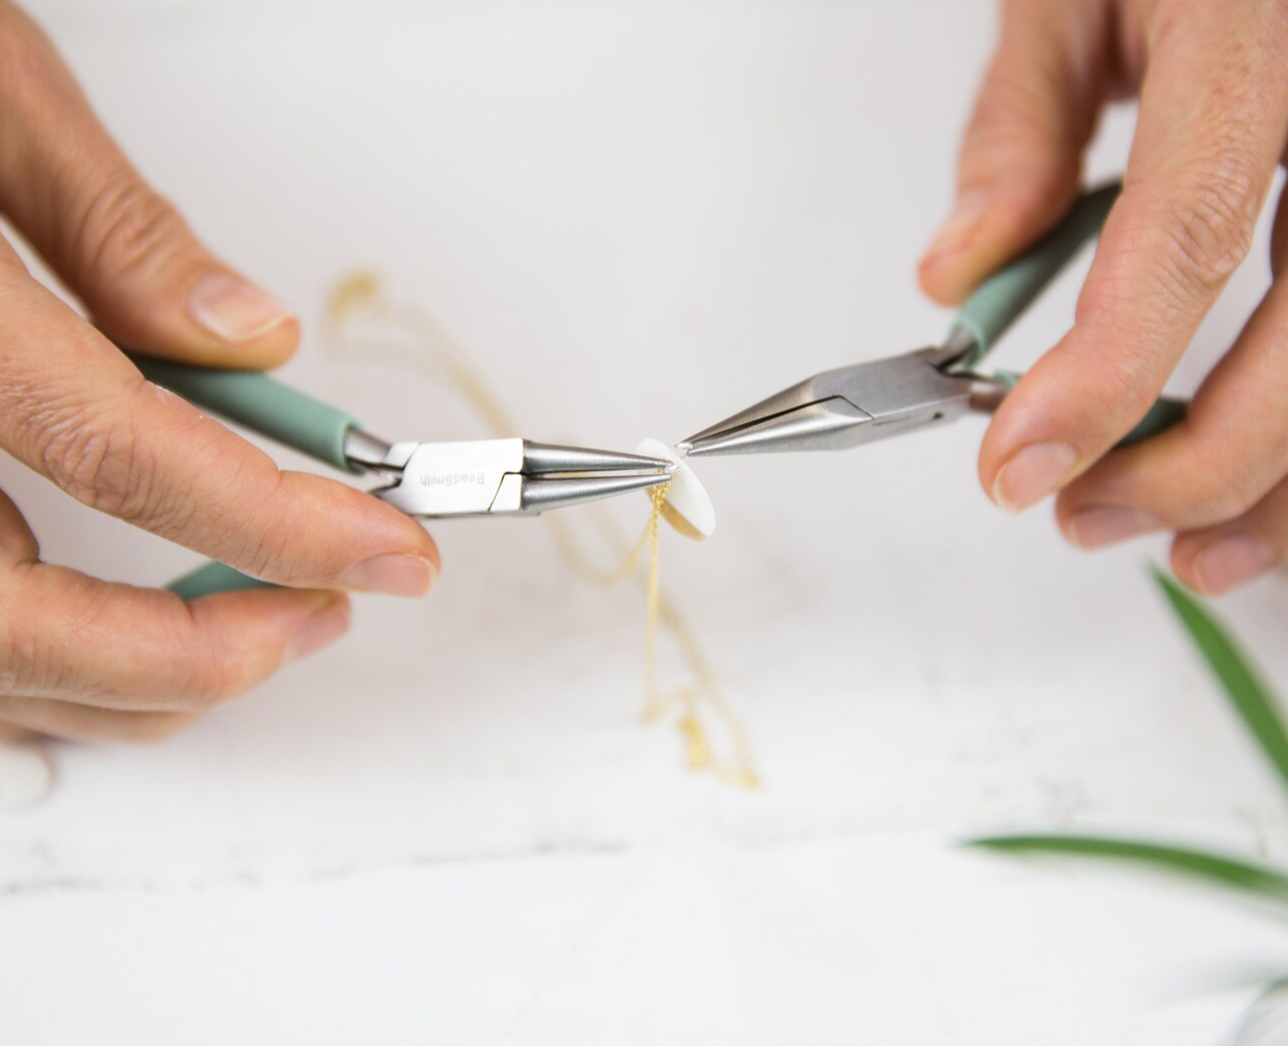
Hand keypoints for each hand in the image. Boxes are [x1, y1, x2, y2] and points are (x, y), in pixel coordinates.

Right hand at [0, 4, 438, 740]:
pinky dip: (44, 662)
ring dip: (123, 680)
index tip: (390, 551)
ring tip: (252, 627)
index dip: (278, 522)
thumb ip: (113, 230)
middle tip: (324, 615)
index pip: (118, 454)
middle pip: (17, 626)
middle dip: (194, 655)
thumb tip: (249, 342)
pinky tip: (124, 630)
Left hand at [919, 0, 1287, 595]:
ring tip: (1180, 547)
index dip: (1108, 376)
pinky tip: (1256, 493)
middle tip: (1082, 516)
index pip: (1191, 235)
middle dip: (1197, 462)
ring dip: (1275, 486)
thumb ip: (1019, 131)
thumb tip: (958, 277)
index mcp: (1259, 37)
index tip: (1019, 468)